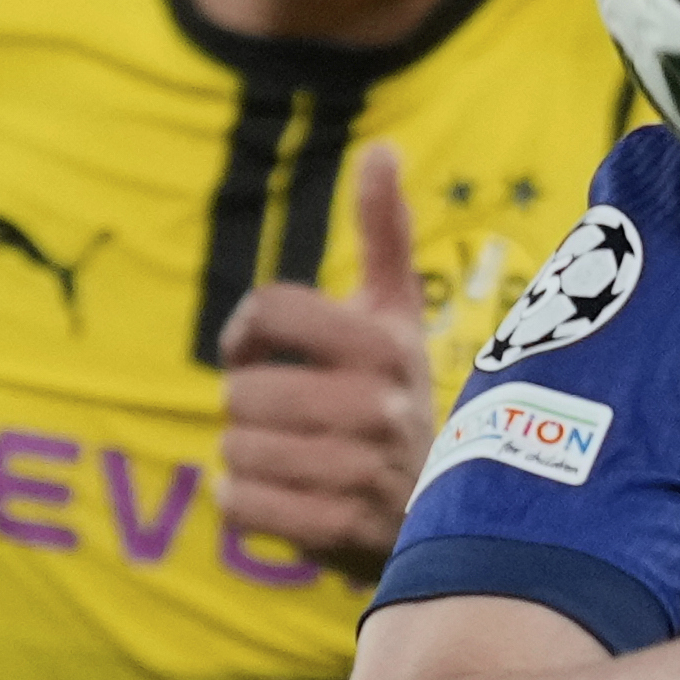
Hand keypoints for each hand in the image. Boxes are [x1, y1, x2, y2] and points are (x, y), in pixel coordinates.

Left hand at [219, 143, 433, 584]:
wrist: (446, 514)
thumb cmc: (397, 399)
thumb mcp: (396, 317)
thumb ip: (385, 231)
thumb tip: (381, 147)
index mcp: (386, 342)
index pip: (266, 312)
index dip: (243, 334)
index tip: (258, 352)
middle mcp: (380, 404)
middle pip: (240, 392)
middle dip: (247, 409)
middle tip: (285, 421)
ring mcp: (362, 471)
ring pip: (234, 450)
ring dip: (245, 458)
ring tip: (288, 461)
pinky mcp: (340, 532)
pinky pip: (239, 506)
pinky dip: (243, 505)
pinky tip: (281, 499)